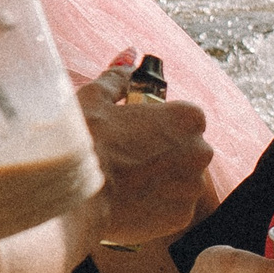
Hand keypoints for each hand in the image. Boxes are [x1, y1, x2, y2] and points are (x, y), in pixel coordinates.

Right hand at [78, 67, 211, 246]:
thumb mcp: (94, 98)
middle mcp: (202, 150)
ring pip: (179, 182)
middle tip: (123, 163)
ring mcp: (194, 186)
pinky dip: (152, 209)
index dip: (154, 129)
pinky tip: (126, 205)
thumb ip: (119, 76)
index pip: (182, 120)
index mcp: (189, 116)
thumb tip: (130, 54)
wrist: (71, 198)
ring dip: (157, 184)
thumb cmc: (81, 142)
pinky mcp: (182, 217)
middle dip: (160, 157)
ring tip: (122, 186)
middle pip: (185, 152)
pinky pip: (170, 210)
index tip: (131, 137)